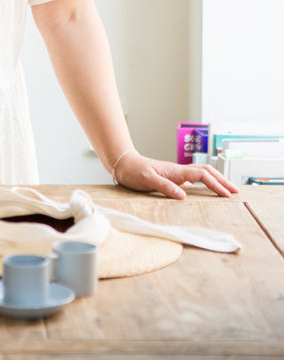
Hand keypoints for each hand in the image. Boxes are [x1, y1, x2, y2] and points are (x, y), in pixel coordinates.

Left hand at [113, 150, 238, 198]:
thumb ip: (164, 187)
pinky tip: (208, 187)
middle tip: (236, 191)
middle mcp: (179, 170)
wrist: (124, 163)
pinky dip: (206, 181)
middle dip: (222, 180)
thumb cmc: (133, 171)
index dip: (215, 185)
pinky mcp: (173, 176)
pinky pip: (195, 177)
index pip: (202, 176)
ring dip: (216, 179)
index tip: (227, 194)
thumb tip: (182, 195)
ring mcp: (177, 173)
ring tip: (227, 189)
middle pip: (207, 172)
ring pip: (202, 173)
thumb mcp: (147, 180)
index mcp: (176, 171)